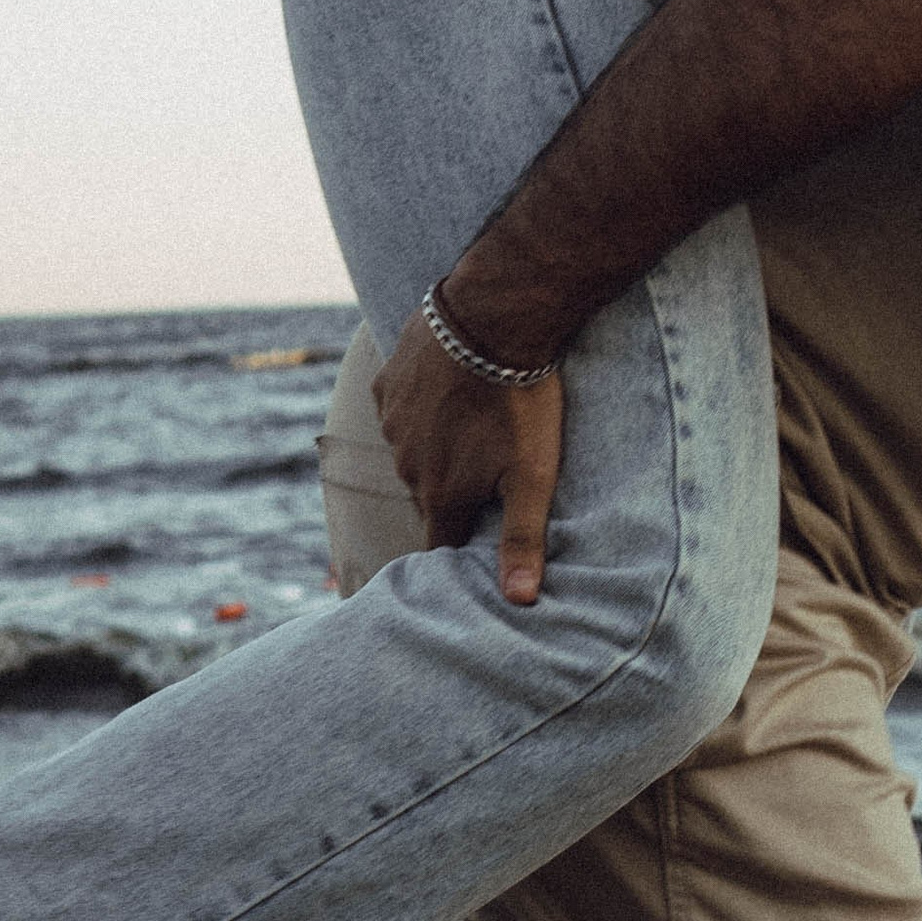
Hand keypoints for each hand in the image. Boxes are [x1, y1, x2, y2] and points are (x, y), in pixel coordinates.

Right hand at [372, 310, 565, 606]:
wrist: (494, 319)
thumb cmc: (521, 402)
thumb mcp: (533, 475)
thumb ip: (523, 539)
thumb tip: (520, 601)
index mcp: (440, 494)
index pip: (438, 542)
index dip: (454, 548)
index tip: (465, 552)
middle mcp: (406, 464)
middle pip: (430, 493)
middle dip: (455, 489)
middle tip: (491, 467)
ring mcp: (392, 421)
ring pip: (414, 449)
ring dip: (439, 444)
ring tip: (477, 423)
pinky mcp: (388, 382)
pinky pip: (401, 406)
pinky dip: (422, 404)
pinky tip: (453, 386)